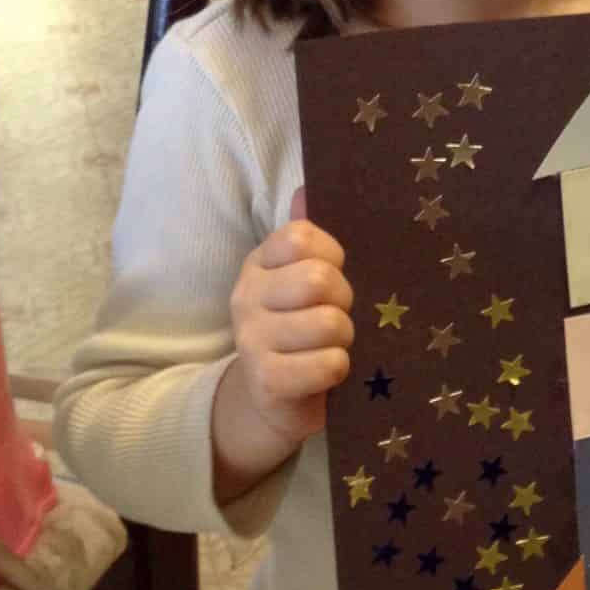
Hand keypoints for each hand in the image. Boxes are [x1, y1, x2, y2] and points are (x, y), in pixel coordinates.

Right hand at [212, 185, 353, 497]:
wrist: (274, 401)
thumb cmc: (300, 332)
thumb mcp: (301, 281)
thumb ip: (306, 239)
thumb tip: (306, 188)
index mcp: (258, 263)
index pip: (301, 235)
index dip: (332, 255)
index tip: (332, 275)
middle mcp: (245, 296)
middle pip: (319, 279)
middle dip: (343, 301)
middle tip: (337, 318)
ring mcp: (251, 339)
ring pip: (330, 323)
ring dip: (344, 339)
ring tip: (330, 347)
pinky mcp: (267, 380)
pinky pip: (329, 363)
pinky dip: (339, 368)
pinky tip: (327, 374)